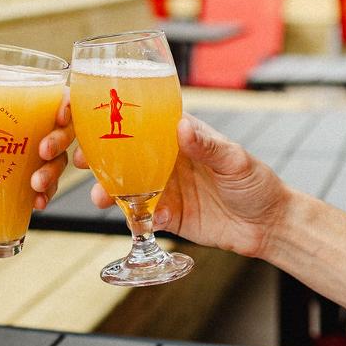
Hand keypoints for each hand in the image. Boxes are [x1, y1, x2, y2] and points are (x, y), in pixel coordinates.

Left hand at [0, 90, 74, 209]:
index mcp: (30, 98)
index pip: (61, 96)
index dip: (69, 105)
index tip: (60, 117)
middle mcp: (41, 124)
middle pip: (66, 129)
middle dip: (60, 142)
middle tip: (43, 152)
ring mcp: (39, 152)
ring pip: (60, 159)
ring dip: (53, 173)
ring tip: (35, 185)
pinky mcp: (32, 175)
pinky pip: (49, 185)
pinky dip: (46, 194)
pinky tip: (36, 203)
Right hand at [77, 113, 287, 258]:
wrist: (269, 226)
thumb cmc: (257, 182)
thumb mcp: (235, 159)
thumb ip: (208, 146)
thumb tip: (182, 127)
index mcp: (179, 135)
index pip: (140, 121)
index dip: (111, 119)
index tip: (84, 120)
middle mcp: (166, 159)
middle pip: (122, 154)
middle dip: (95, 157)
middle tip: (76, 161)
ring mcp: (164, 188)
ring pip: (126, 186)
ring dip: (108, 190)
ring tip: (99, 198)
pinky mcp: (168, 215)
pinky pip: (143, 215)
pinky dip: (135, 217)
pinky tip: (137, 219)